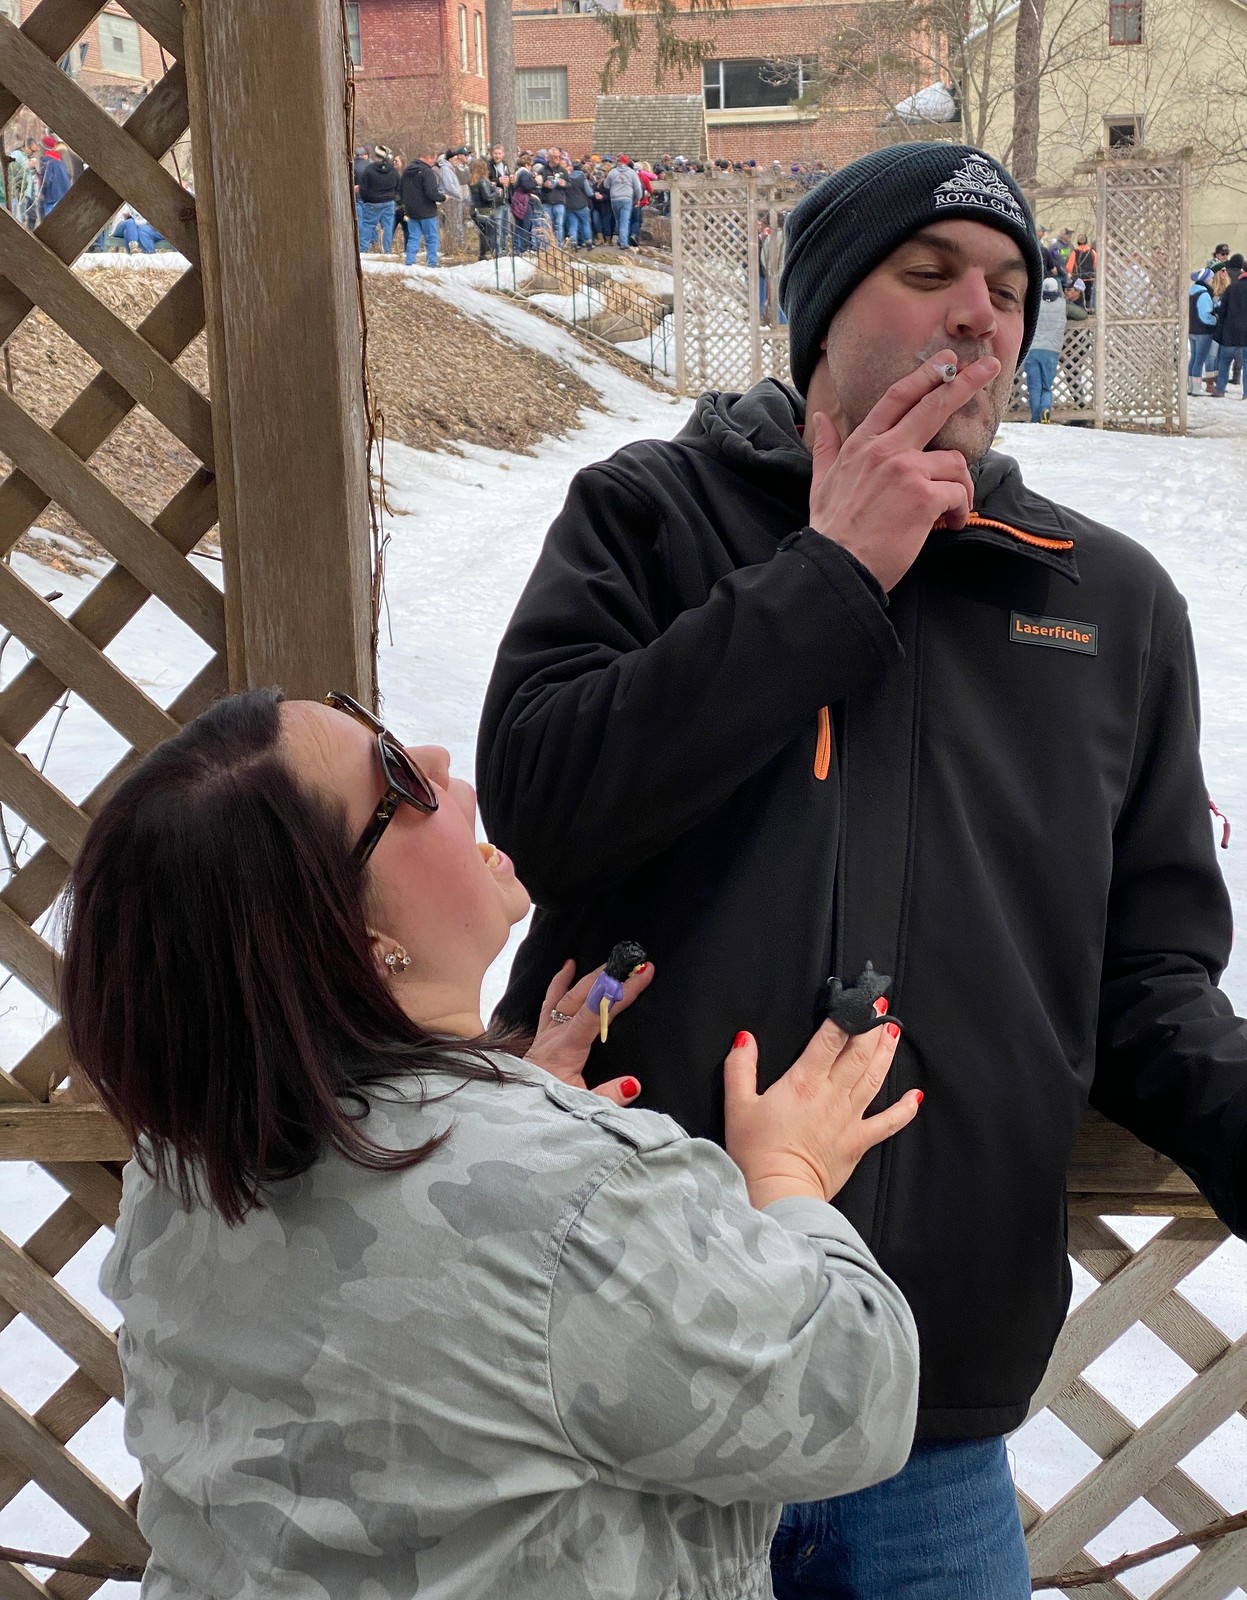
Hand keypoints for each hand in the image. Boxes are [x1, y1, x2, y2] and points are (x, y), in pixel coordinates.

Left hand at [525, 958, 654, 1103]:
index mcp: (567, 1048)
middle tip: (633, 963)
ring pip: (568, 994)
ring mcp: (547, 1032)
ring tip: (610, 961)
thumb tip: (633, 1083)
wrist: (520, 1111)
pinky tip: (567, 966)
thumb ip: (608, 1096)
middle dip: (610, 977)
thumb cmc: (550, 1108)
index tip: (640, 975)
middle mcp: (555, 1034)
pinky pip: (550, 1001)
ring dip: (591, 977)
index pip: (596, 1011)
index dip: (620, 991)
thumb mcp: (582, 1106)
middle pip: (584, 996)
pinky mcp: (543, 1034)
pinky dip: (559, 982)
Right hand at [723, 1020, 920, 1209]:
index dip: (848, 1016)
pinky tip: (915, 1096)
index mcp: (804, 1082)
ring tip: (894, 1032)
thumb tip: (745, 1038)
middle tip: (882, 1006)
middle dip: (872, 1028)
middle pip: (859, 1054)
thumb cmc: (756, 1151)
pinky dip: (904, 1110)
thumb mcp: (738, 1105)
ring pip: (875, 1079)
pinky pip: (888, 1123)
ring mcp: (849, 1118)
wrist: (780, 1193)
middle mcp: (832, 1095)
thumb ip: (740, 1068)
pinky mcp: (858, 1142)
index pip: (831, 1040)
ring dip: (887, 1054)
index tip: (859, 999)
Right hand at [808, 351, 998, 591]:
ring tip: (952, 511)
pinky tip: (949, 525)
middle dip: (965, 382)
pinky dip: (959, 511)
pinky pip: (958, 494)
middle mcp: (885, 450)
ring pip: (953, 463)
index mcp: (862, 445)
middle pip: (933, 406)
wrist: (837, 566)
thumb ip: (826, 447)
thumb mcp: (820, 482)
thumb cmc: (831, 530)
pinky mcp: (924, 498)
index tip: (948, 360)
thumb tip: (820, 419)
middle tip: (990, 367)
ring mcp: (906, 471)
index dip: (925, 375)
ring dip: (960, 487)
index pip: (898, 398)